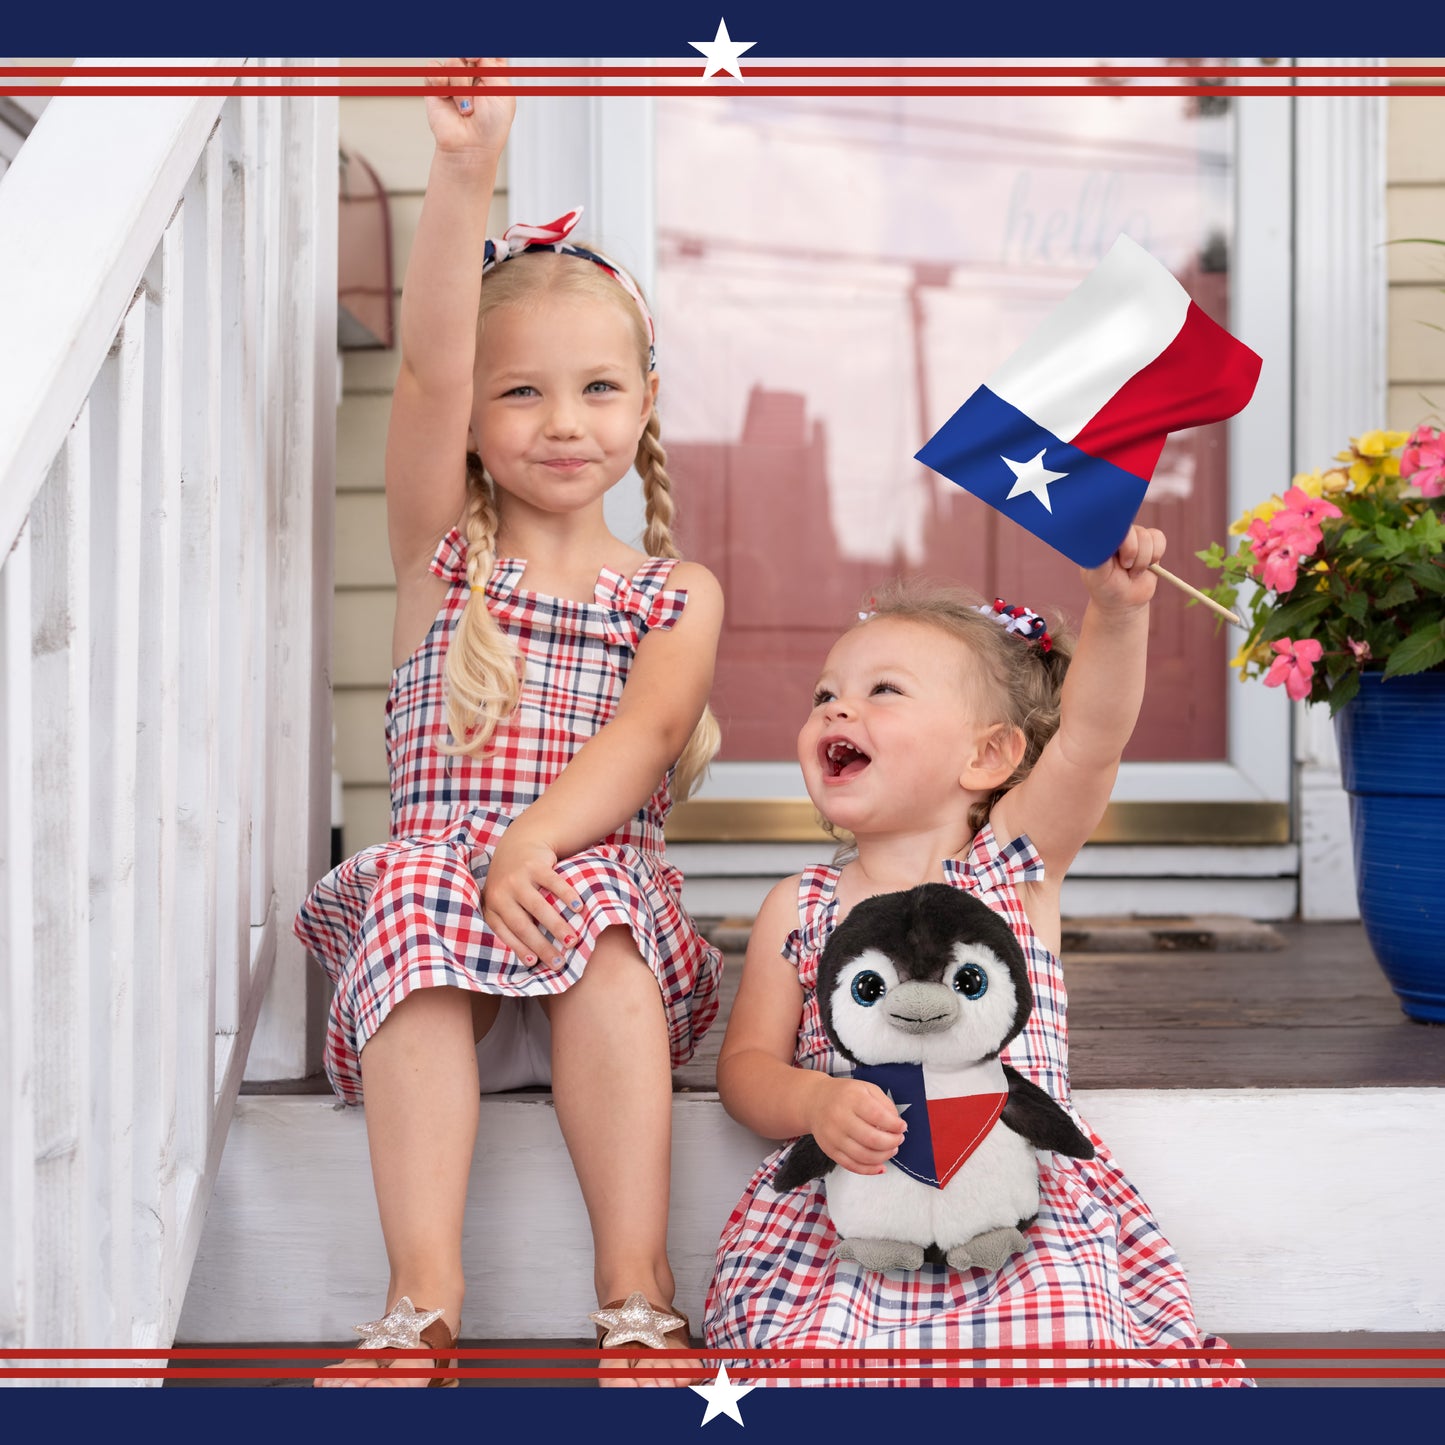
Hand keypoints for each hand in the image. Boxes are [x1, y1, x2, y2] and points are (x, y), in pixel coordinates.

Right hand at [424, 57, 514, 157]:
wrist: (470, 148)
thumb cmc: (491, 127)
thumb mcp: (504, 94)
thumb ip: (493, 67)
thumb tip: (477, 52)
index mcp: (493, 72)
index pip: (489, 50)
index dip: (485, 49)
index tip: (482, 57)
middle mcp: (474, 72)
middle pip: (469, 50)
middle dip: (472, 56)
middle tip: (473, 66)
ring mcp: (455, 78)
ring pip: (454, 62)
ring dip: (461, 86)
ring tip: (466, 108)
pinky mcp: (436, 85)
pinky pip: (434, 68)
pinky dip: (440, 81)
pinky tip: (446, 96)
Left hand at [482, 828, 582, 968]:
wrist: (518, 843)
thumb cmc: (514, 883)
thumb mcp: (504, 901)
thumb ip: (511, 922)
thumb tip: (530, 961)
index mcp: (492, 906)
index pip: (504, 933)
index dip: (519, 949)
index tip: (534, 964)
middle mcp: (501, 893)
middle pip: (522, 925)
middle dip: (541, 945)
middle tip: (559, 962)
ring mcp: (517, 878)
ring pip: (538, 906)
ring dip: (557, 925)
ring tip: (572, 940)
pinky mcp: (534, 865)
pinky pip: (553, 883)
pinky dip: (567, 896)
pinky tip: (579, 908)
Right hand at [810, 1076, 907, 1175]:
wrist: (814, 1102)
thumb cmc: (844, 1095)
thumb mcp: (866, 1088)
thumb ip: (884, 1104)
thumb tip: (897, 1124)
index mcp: (851, 1099)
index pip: (877, 1116)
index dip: (894, 1124)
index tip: (902, 1126)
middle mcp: (840, 1117)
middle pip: (871, 1138)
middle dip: (892, 1142)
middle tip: (899, 1139)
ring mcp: (833, 1136)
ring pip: (863, 1155)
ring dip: (884, 1156)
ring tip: (891, 1149)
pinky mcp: (830, 1150)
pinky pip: (852, 1166)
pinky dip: (870, 1170)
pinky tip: (881, 1166)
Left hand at [1081, 524, 1166, 610]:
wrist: (1123, 601)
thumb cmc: (1105, 587)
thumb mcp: (1097, 574)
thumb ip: (1100, 555)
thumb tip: (1107, 536)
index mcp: (1101, 536)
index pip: (1112, 524)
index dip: (1121, 540)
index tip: (1119, 558)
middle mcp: (1117, 533)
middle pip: (1132, 530)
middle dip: (1131, 552)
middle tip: (1124, 566)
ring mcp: (1134, 536)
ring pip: (1147, 537)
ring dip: (1142, 560)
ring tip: (1132, 571)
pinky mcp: (1150, 542)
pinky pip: (1159, 538)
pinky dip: (1155, 555)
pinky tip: (1146, 566)